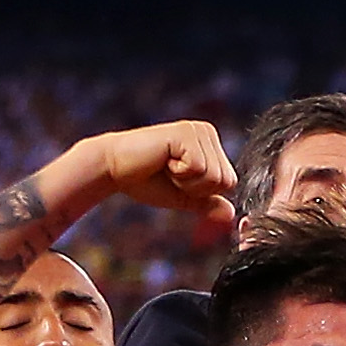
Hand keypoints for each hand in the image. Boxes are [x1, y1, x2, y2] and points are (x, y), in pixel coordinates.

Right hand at [100, 122, 237, 231]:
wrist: (114, 169)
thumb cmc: (147, 181)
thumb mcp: (184, 197)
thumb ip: (207, 203)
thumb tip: (231, 215)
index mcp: (210, 145)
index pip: (228, 183)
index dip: (202, 192)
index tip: (177, 179)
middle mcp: (207, 132)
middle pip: (225, 181)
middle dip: (196, 188)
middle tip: (170, 173)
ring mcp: (197, 130)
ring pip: (214, 176)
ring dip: (187, 181)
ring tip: (166, 166)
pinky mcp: (186, 133)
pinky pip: (199, 169)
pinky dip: (180, 174)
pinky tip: (163, 160)